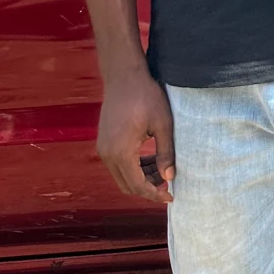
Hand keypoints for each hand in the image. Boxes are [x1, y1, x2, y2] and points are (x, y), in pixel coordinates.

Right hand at [97, 67, 174, 204]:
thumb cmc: (146, 96)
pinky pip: (118, 164)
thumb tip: (170, 177)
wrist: (124, 77)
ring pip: (122, 175)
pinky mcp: (104, 142)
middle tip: (169, 184)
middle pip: (127, 185)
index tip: (171, 197)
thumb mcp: (163, 124)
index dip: (154, 194)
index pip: (137, 185)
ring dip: (141, 177)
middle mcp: (107, 154)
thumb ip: (166, 152)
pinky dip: (133, 166)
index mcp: (121, 153)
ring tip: (163, 170)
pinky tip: (150, 159)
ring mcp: (103, 148)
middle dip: (148, 188)